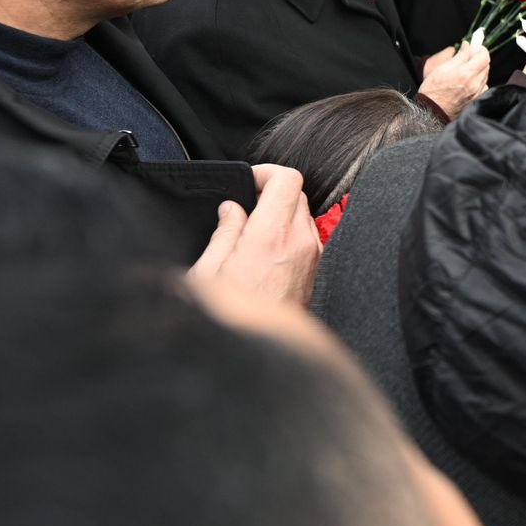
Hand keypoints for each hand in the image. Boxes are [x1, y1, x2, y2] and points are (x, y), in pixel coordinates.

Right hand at [189, 164, 321, 305]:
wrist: (259, 354)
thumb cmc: (234, 318)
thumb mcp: (210, 273)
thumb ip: (224, 233)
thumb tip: (231, 210)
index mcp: (272, 237)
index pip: (287, 179)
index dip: (266, 172)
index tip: (249, 181)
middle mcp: (299, 242)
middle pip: (296, 192)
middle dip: (270, 192)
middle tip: (244, 208)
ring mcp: (312, 254)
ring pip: (302, 212)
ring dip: (279, 213)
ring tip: (251, 234)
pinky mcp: (315, 267)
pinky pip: (306, 233)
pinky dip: (288, 231)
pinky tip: (264, 251)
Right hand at [420, 39, 490, 116]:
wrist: (431, 113)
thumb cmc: (433, 91)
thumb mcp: (442, 68)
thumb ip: (459, 56)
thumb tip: (467, 46)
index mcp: (467, 74)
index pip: (484, 56)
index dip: (480, 49)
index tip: (474, 47)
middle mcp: (475, 84)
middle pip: (486, 65)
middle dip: (479, 58)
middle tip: (468, 56)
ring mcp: (477, 93)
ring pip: (485, 75)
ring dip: (478, 69)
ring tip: (465, 70)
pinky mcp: (476, 100)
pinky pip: (483, 86)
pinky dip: (478, 80)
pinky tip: (467, 82)